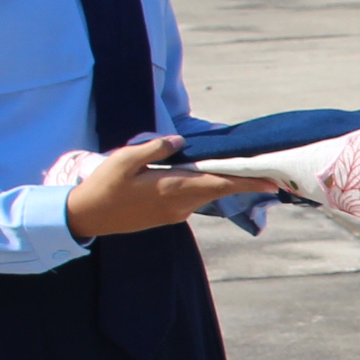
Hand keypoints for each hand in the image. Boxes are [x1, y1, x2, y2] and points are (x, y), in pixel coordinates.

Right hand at [60, 136, 256, 238]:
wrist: (89, 217)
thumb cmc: (105, 185)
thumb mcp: (125, 160)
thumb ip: (155, 149)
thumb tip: (180, 141)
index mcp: (173, 188)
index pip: (219, 184)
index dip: (247, 183)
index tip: (271, 182)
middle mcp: (180, 204)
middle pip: (218, 190)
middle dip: (243, 182)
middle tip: (268, 175)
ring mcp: (175, 213)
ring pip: (206, 195)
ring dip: (223, 184)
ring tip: (241, 171)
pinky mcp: (168, 216)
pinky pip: (193, 199)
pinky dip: (205, 189)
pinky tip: (206, 178)